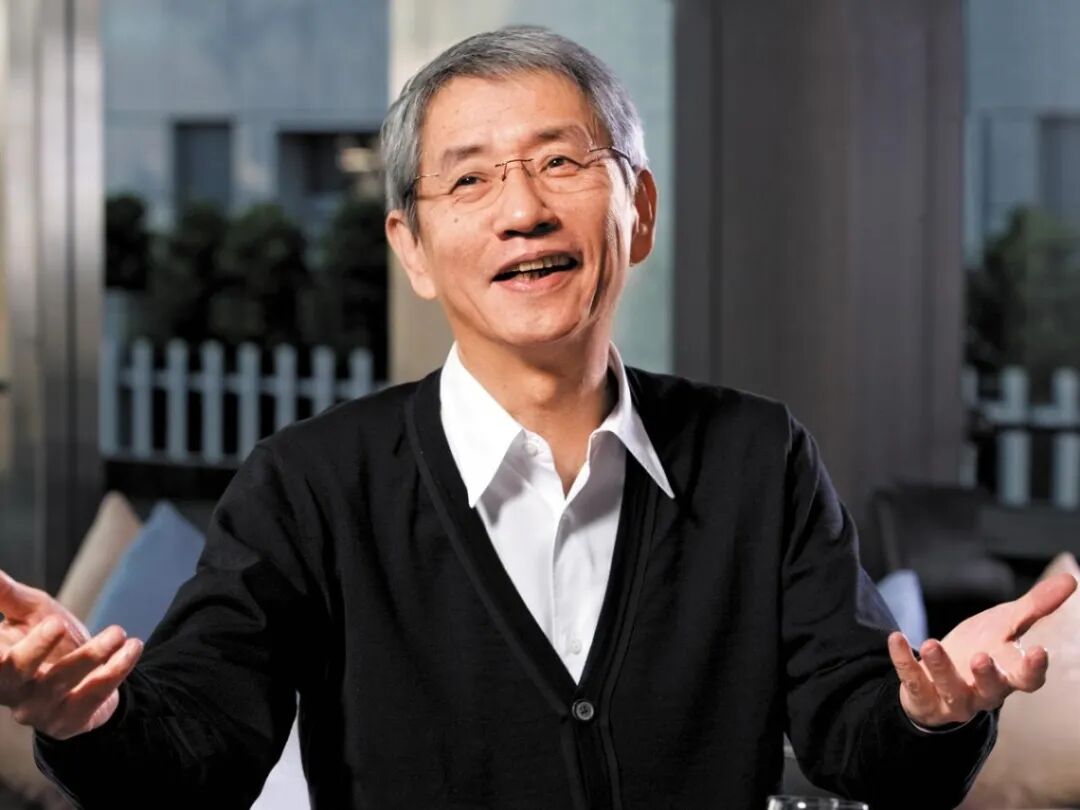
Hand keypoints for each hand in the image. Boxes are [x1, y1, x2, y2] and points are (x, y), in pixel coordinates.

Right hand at [0, 568, 142, 739]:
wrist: (92, 675)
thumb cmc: (52, 639)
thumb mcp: (31, 613)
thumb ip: (7, 595)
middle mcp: (10, 690)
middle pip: (11, 672)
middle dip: (33, 648)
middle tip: (56, 622)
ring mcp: (39, 709)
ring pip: (60, 681)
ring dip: (91, 653)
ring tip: (118, 631)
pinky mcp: (71, 720)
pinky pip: (94, 695)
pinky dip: (116, 669)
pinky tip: (133, 646)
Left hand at [888, 571, 1076, 727]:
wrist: (941, 676)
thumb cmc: (982, 647)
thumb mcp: (1005, 624)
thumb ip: (1036, 606)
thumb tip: (1072, 579)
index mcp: (1008, 675)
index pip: (1028, 679)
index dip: (1034, 668)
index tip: (1040, 651)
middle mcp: (983, 692)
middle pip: (991, 690)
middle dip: (987, 675)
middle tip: (980, 657)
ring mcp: (952, 698)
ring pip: (950, 689)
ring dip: (941, 667)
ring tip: (931, 643)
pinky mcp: (922, 696)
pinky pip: (912, 681)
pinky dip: (904, 660)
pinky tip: (897, 638)